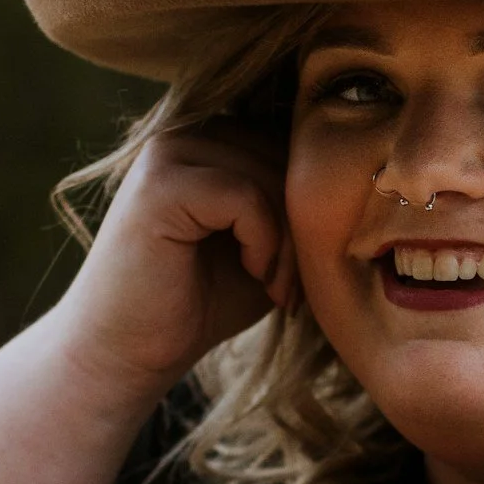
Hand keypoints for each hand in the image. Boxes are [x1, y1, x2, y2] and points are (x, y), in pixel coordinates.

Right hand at [49, 121, 298, 400]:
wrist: (126, 351)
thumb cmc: (199, 303)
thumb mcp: (265, 245)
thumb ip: (294, 205)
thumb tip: (358, 178)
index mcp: (209, 138)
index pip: (291, 141)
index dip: (311, 202)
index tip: (302, 266)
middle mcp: (185, 132)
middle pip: (286, 153)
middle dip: (305, 223)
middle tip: (292, 283)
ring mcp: (166, 152)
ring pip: (271, 173)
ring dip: (289, 239)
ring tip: (276, 285)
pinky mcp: (159, 184)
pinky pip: (246, 195)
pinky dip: (264, 241)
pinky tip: (254, 274)